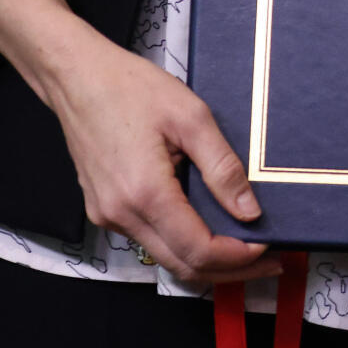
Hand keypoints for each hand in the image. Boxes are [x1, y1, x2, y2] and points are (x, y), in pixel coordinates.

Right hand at [0, 0, 279, 285]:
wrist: (77, 78)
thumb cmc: (130, 88)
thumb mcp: (192, 117)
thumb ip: (223, 167)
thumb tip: (249, 211)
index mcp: (144, 193)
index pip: (198, 250)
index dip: (238, 257)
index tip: (269, 249)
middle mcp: (121, 215)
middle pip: (183, 266)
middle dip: (229, 270)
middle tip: (269, 262)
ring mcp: (108, 216)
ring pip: (166, 257)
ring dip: (207, 259)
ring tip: (246, 248)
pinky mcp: (105, 210)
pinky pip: (150, 239)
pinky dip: (183, 243)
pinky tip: (209, 228)